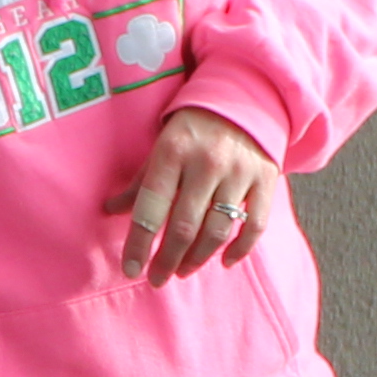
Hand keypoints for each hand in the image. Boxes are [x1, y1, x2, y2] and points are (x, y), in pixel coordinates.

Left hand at [106, 107, 279, 282]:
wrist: (244, 98)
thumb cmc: (193, 129)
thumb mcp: (162, 146)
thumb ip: (140, 181)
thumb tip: (110, 210)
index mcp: (173, 152)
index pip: (151, 207)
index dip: (139, 243)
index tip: (131, 270)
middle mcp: (207, 163)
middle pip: (183, 227)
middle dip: (167, 260)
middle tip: (157, 279)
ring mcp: (239, 172)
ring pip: (217, 231)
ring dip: (197, 258)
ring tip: (182, 271)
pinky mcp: (266, 180)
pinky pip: (254, 226)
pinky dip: (239, 250)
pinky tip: (223, 262)